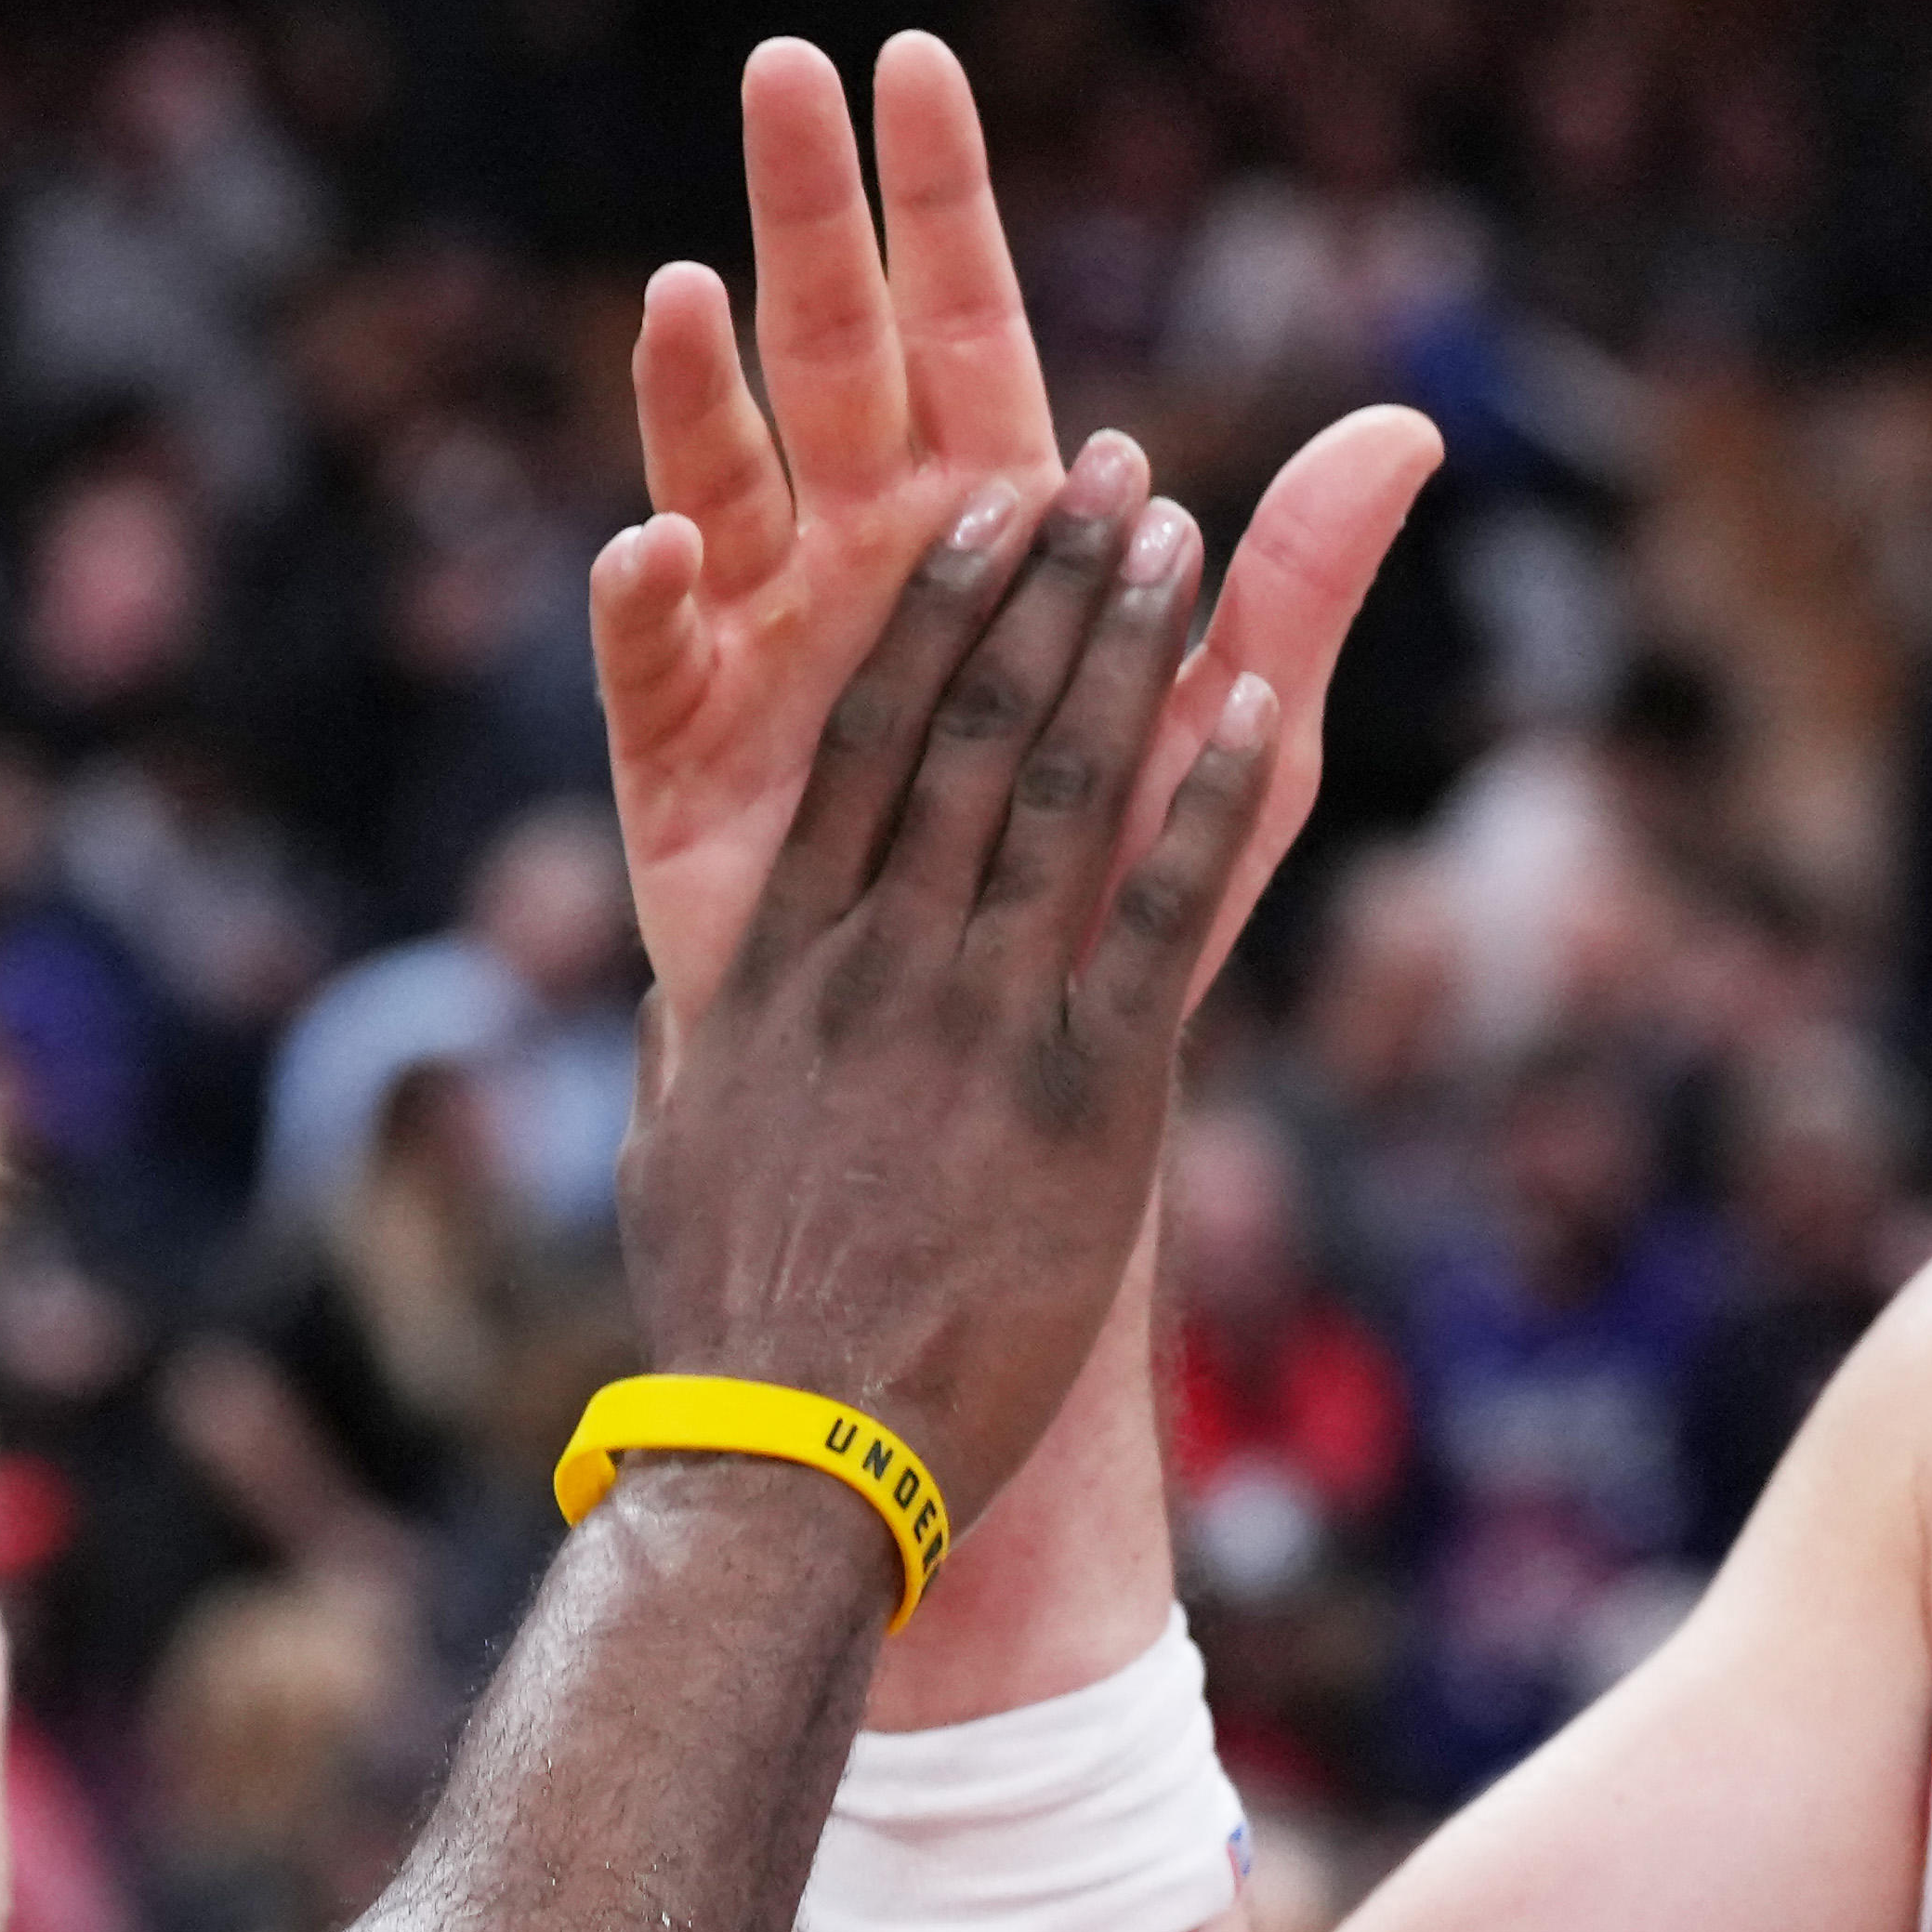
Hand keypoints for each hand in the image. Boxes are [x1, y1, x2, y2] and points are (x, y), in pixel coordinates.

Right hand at [595, 32, 1437, 1032]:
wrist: (993, 1079)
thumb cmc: (1110, 889)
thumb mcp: (1232, 736)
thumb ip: (1298, 582)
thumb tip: (1414, 423)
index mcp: (990, 520)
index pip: (960, 320)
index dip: (937, 197)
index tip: (913, 59)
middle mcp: (863, 554)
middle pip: (828, 353)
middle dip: (804, 214)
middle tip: (781, 70)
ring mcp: (766, 645)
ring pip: (719, 483)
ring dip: (695, 391)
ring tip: (686, 294)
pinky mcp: (687, 766)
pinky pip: (654, 670)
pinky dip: (647, 607)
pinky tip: (651, 546)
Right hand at [615, 438, 1271, 1527]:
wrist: (795, 1459)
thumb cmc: (729, 1325)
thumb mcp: (673, 1156)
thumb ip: (686, 1054)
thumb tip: (681, 1004)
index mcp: (774, 962)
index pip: (859, 742)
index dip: (932, 617)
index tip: (979, 515)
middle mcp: (876, 959)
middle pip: (965, 726)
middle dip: (1043, 585)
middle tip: (1106, 471)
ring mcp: (980, 1020)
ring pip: (1058, 788)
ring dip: (1127, 648)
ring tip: (1175, 533)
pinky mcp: (1085, 1100)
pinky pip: (1159, 919)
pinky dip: (1210, 804)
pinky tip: (1258, 704)